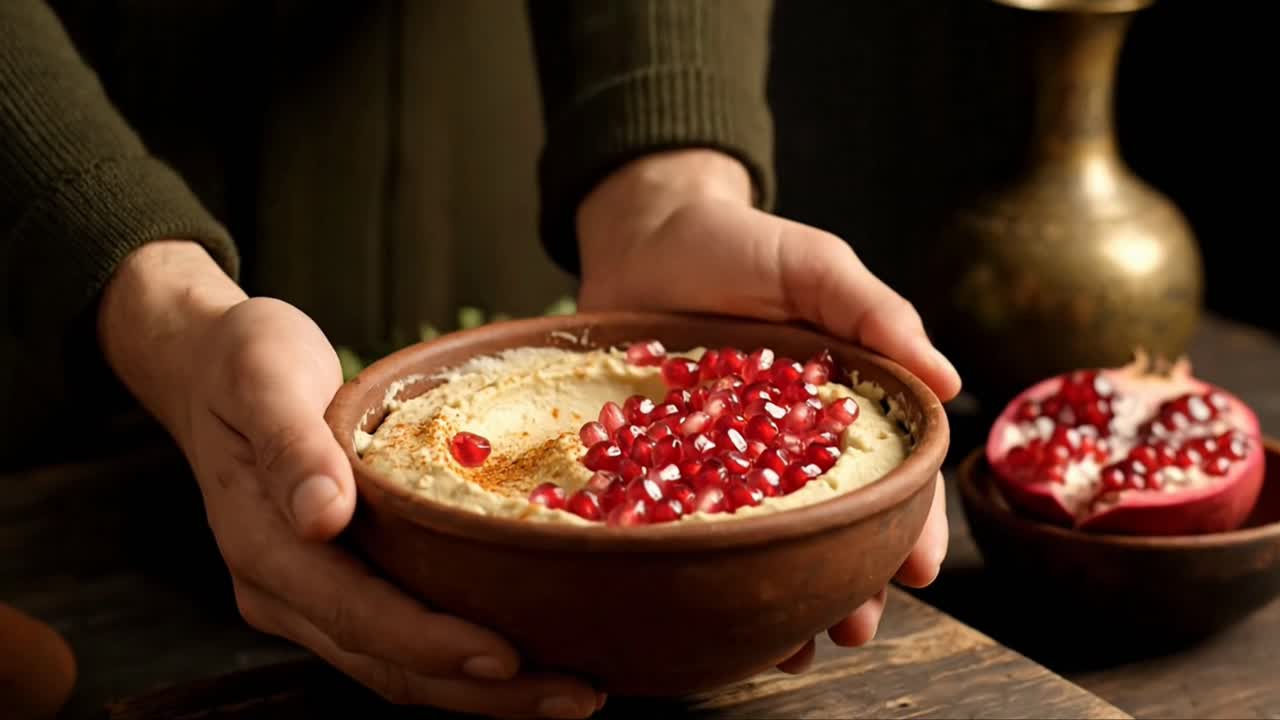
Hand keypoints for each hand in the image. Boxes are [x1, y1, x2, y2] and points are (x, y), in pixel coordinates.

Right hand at [98, 242, 603, 718]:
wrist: (207, 365)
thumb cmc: (243, 360)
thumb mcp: (262, 377)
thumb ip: (293, 445)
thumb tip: (322, 514)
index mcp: (264, 545)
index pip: (357, 615)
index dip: (432, 644)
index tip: (508, 658)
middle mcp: (281, 588)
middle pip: (388, 663)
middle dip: (483, 692)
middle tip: (577, 696)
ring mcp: (306, 595)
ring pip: (398, 666)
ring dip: (482, 690)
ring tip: (569, 691)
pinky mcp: (333, 584)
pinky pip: (399, 638)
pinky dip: (459, 656)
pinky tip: (525, 654)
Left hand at [575, 150, 959, 671]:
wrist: (644, 233)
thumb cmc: (742, 245)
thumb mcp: (817, 267)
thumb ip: (877, 315)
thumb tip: (950, 383)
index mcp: (839, 406)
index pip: (889, 475)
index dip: (910, 523)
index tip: (919, 567)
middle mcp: (786, 444)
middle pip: (831, 525)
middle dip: (851, 582)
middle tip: (855, 628)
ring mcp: (724, 459)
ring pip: (766, 541)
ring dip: (786, 597)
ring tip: (795, 646)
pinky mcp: (661, 463)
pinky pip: (688, 525)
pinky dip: (707, 571)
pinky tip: (715, 614)